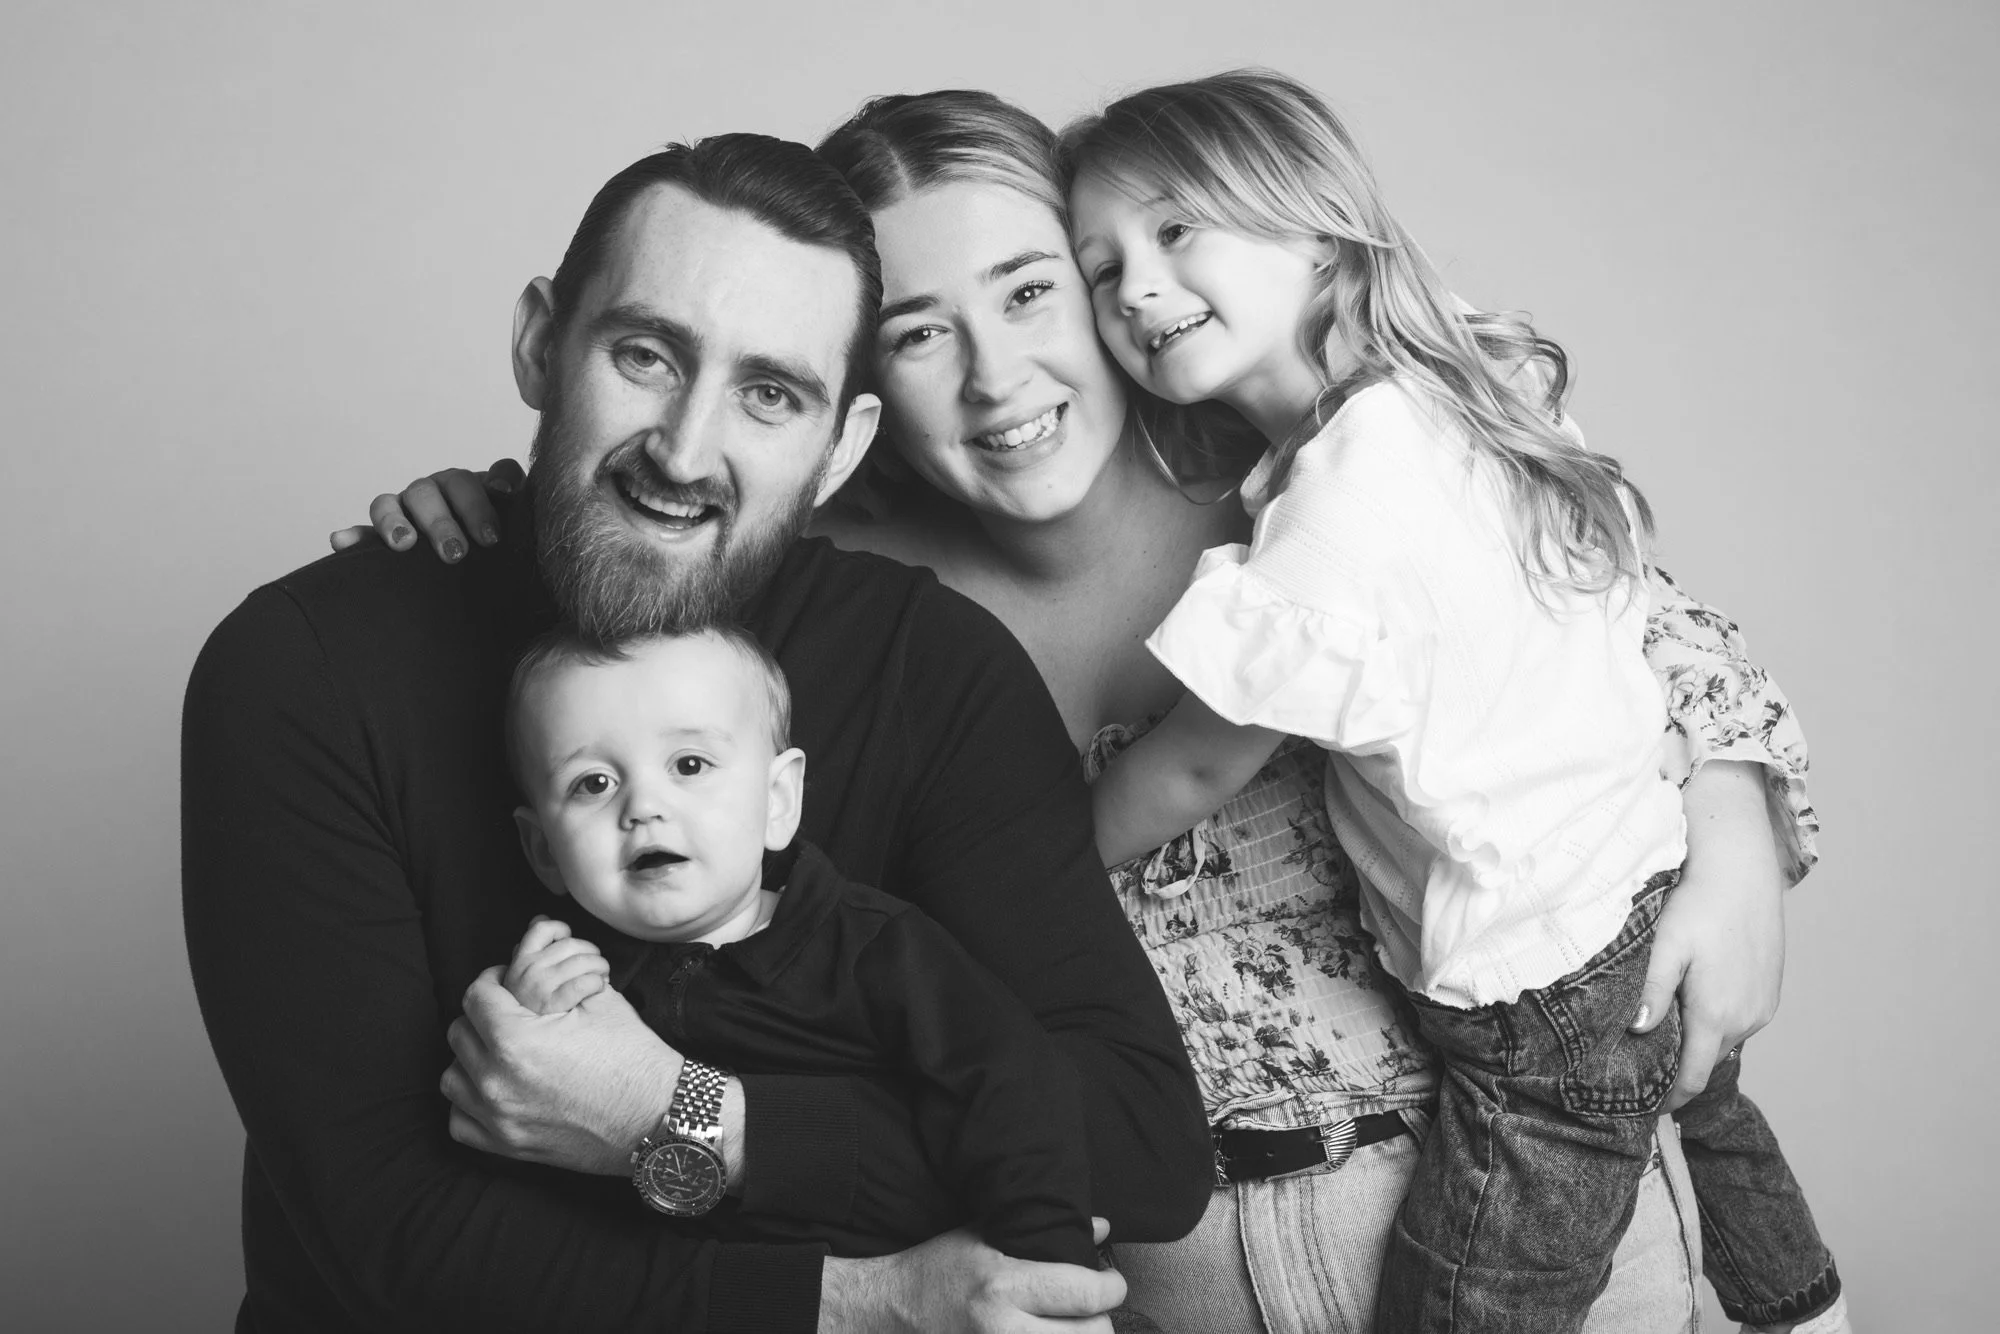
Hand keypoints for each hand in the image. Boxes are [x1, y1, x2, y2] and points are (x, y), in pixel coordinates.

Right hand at [327, 457, 523, 559]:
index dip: (477, 506)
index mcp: (460, 484)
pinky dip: (351, 535)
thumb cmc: (497, 528)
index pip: (465, 484)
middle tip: (455, 553)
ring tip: (403, 544)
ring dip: (393, 522)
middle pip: (426, 494)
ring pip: (388, 505)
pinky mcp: (379, 534)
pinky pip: (361, 532)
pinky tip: (340, 542)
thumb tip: (504, 485)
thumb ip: (510, 486)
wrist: (480, 553)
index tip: (491, 538)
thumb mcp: (511, 509)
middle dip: (440, 523)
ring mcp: (401, 511)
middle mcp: (429, 492)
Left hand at [440, 964, 678, 1173]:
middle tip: (508, 1011)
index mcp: (516, 1041)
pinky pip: (460, 1121)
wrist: (659, 1117)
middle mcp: (497, 1082)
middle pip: (460, 1032)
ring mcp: (500, 1118)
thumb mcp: (598, 1001)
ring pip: (453, 1076)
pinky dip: (470, 1103)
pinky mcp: (508, 1146)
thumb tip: (527, 948)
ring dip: (471, 1057)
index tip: (505, 980)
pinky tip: (495, 1089)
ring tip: (499, 1050)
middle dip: (482, 1015)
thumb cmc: (633, 1058)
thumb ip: (551, 975)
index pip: (476, 996)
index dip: (492, 979)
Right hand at [502, 916, 609, 1015]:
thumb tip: (541, 918)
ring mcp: (540, 986)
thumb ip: (533, 945)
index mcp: (521, 959)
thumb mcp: (524, 971)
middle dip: (591, 952)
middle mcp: (528, 969)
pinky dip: (597, 983)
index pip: (543, 928)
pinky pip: (585, 983)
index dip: (562, 930)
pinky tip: (598, 987)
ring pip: (583, 962)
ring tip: (602, 975)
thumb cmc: (531, 1000)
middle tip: (597, 964)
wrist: (522, 1039)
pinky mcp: (554, 1004)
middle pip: (572, 945)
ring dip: (600, 967)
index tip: (569, 941)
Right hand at [818, 1223, 1124, 1333]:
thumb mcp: (983, 1234)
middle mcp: (1002, 1328)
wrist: (891, 1310)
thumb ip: (1042, 1228)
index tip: (1111, 1281)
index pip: (1085, 1292)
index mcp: (1002, 1283)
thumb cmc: (938, 1268)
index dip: (1111, 1287)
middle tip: (1093, 1309)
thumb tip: (1099, 1227)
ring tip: (1074, 1327)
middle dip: (1101, 1320)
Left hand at [1631, 760, 1785, 1110]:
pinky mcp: (1771, 993)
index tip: (1650, 1110)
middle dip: (1680, 1068)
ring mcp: (1763, 1008)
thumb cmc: (1698, 904)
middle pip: (1707, 1060)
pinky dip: (1719, 1021)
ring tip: (1668, 1033)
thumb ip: (1652, 993)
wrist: (1742, 870)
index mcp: (1716, 1015)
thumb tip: (1638, 1032)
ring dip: (1700, 1041)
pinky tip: (1698, 1000)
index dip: (1672, 1098)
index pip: (1693, 1076)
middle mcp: (1746, 1020)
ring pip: (1724, 1039)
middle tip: (1647, 1069)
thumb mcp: (1665, 947)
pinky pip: (1740, 1020)